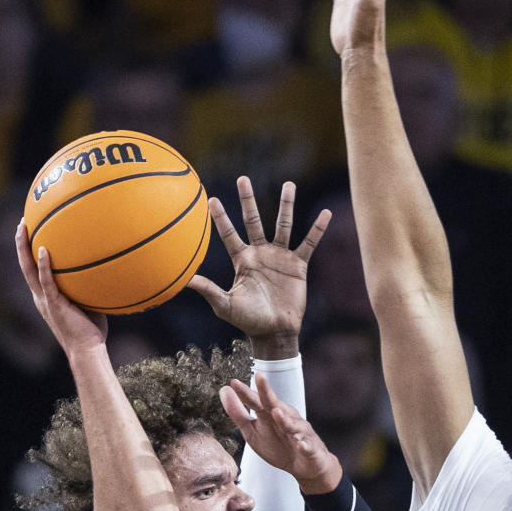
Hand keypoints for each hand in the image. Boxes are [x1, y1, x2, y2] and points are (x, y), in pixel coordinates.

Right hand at [16, 221, 106, 356]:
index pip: (33, 270)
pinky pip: (46, 281)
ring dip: (24, 248)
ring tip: (24, 227)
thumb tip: (104, 270)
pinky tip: (44, 249)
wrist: (87, 350)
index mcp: (46, 297)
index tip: (30, 233)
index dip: (29, 252)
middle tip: (22, 222)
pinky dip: (44, 265)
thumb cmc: (91, 331)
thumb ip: (89, 288)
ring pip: (28, 269)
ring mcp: (45, 300)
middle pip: (25, 265)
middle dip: (21, 243)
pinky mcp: (53, 304)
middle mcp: (41, 297)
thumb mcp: (89, 304)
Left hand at [189, 177, 329, 352]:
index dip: (221, 218)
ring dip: (286, 205)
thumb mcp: (226, 306)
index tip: (211, 200)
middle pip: (254, 220)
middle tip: (243, 178)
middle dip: (248, 200)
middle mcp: (260, 253)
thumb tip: (185, 280)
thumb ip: (209, 291)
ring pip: (283, 225)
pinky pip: (309, 243)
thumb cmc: (248, 321)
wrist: (275, 332)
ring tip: (289, 184)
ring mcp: (280, 257)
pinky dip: (317, 229)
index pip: (229, 234)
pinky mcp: (298, 265)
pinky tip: (326, 214)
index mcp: (242, 260)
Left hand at [219, 375, 340, 493]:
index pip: (256, 401)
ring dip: (284, 419)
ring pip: (292, 425)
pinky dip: (304, 445)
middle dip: (267, 392)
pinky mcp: (310, 449)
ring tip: (276, 412)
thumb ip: (238, 413)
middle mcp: (287, 418)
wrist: (304, 466)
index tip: (233, 382)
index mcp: (271, 414)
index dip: (246, 392)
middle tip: (260, 377)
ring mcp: (300, 433)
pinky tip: (300, 444)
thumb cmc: (278, 446)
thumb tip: (224, 390)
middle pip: (275, 404)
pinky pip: (307, 447)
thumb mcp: (253, 431)